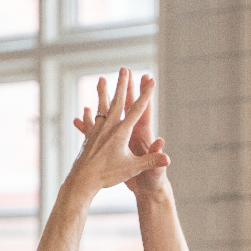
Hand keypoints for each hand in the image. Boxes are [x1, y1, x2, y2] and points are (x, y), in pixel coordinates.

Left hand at [66, 68, 168, 197]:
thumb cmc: (108, 175)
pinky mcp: (88, 138)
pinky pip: (90, 123)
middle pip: (118, 101)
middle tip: (124, 69)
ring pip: (101, 107)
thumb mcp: (132, 169)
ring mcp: (97, 131)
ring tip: (101, 79)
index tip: (151, 80)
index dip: (146, 94)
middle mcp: (109, 127)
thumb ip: (151, 162)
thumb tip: (168, 159)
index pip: (137, 109)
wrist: (82, 181)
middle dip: (122, 85)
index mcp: (121, 132)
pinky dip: (89, 115)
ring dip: (102, 93)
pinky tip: (86, 109)